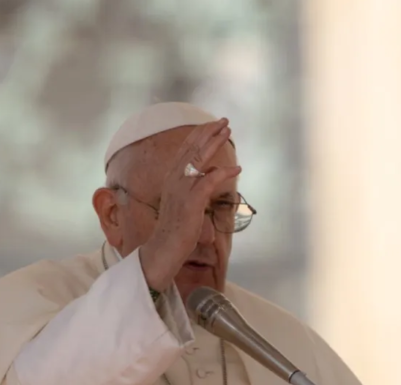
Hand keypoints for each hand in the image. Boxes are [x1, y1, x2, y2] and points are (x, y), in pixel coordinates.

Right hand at [139, 119, 241, 289]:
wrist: (164, 248)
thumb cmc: (177, 226)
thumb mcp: (188, 200)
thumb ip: (198, 184)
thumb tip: (213, 171)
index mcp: (172, 178)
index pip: (186, 150)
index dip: (200, 135)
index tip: (214, 124)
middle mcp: (175, 179)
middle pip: (192, 149)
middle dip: (208, 132)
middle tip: (224, 120)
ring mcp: (181, 190)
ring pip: (198, 160)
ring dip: (213, 144)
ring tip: (228, 132)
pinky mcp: (191, 203)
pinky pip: (208, 182)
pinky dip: (222, 173)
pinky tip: (236, 168)